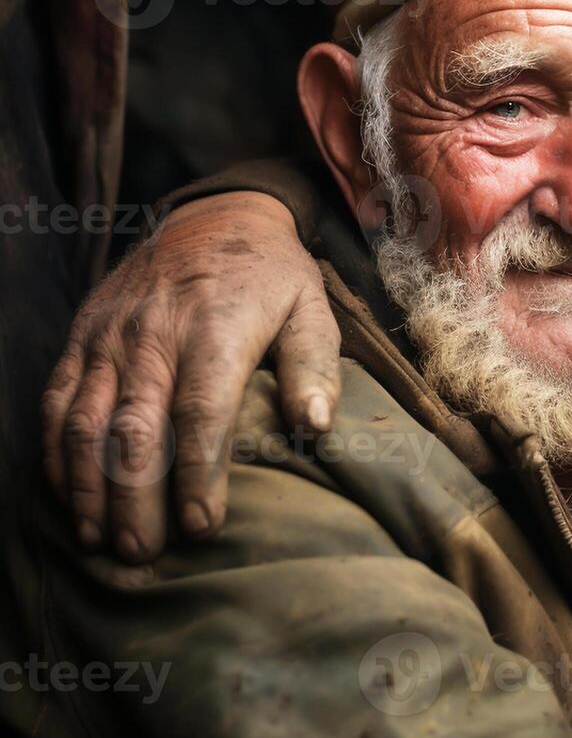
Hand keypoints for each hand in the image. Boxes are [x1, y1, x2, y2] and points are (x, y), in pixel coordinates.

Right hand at [41, 191, 339, 562]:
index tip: (203, 525)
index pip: (202, 411)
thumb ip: (315, 368)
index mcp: (216, 328)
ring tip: (99, 539)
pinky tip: (69, 496)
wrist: (213, 217)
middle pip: (134, 427)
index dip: (198, 474)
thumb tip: (315, 427)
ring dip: (88, 486)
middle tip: (142, 553)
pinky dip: (56, 453)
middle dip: (134, 497)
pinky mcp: (82, 337)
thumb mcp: (312, 309)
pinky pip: (57, 400)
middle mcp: (155, 334)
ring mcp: (110, 336)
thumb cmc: (271, 277)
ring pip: (84, 420)